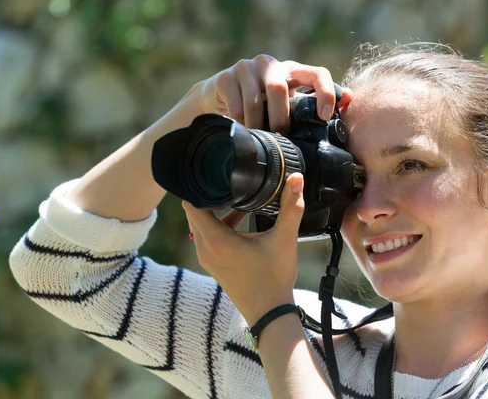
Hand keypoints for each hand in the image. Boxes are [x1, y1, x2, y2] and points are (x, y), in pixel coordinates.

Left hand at [182, 172, 305, 325]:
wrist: (269, 314)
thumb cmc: (274, 277)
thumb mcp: (284, 239)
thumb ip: (290, 206)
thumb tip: (295, 178)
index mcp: (216, 239)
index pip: (191, 204)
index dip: (199, 186)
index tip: (214, 174)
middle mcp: (204, 248)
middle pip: (195, 213)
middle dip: (208, 196)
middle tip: (226, 181)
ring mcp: (206, 259)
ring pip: (201, 226)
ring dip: (214, 212)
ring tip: (236, 199)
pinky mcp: (213, 265)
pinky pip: (207, 238)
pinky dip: (218, 226)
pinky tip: (240, 222)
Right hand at [194, 54, 352, 131]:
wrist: (221, 98)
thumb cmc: (262, 104)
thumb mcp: (289, 103)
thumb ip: (312, 103)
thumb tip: (349, 98)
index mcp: (293, 71)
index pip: (317, 73)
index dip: (325, 93)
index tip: (324, 116)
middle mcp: (271, 65)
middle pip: (279, 88)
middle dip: (280, 118)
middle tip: (281, 137)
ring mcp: (246, 68)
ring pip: (256, 97)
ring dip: (258, 123)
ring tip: (260, 139)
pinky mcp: (226, 77)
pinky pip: (236, 103)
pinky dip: (241, 121)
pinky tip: (243, 130)